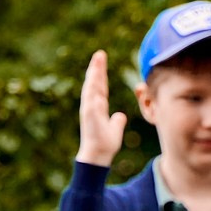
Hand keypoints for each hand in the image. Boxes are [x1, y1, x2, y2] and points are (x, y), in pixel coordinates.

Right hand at [77, 50, 126, 166]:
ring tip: (96, 62)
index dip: (101, 73)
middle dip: (97, 69)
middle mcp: (91, 107)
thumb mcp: (115, 130)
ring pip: (91, 90)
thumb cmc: (105, 144)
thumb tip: (120, 116)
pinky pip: (92, 105)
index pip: (100, 87)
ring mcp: (89, 112)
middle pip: (95, 84)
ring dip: (94, 76)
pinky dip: (93, 96)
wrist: (98, 156)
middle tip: (100, 54)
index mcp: (97, 108)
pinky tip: (95, 83)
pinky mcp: (89, 119)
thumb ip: (117, 121)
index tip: (101, 59)